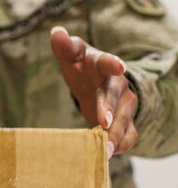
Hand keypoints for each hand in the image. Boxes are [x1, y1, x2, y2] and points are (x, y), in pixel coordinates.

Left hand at [50, 25, 137, 157]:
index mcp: (101, 64)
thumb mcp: (71, 55)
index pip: (107, 61)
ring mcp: (124, 102)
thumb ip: (63, 46)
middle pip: (114, 97)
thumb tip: (56, 32)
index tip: (118, 66)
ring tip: (105, 150)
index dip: (112, 63)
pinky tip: (110, 154)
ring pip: (124, 119)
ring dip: (115, 134)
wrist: (96, 81)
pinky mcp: (126, 120)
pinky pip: (130, 134)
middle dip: (109, 110)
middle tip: (103, 124)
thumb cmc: (81, 66)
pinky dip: (122, 144)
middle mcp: (116, 83)